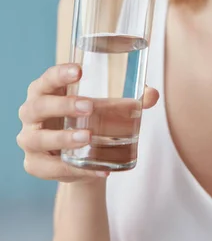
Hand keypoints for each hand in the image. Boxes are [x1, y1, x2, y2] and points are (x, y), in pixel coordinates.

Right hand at [17, 63, 158, 182]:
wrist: (84, 158)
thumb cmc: (92, 119)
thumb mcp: (109, 107)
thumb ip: (131, 100)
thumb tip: (152, 95)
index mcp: (47, 90)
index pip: (47, 78)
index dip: (60, 73)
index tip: (80, 71)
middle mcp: (32, 112)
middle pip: (38, 105)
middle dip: (63, 105)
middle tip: (89, 106)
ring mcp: (30, 139)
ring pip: (37, 138)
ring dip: (63, 138)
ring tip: (88, 138)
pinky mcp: (35, 164)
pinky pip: (50, 168)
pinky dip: (74, 169)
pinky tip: (99, 169)